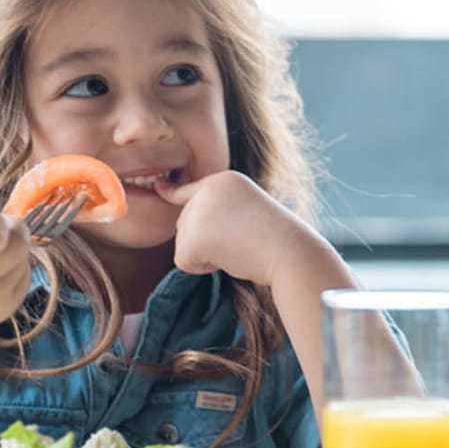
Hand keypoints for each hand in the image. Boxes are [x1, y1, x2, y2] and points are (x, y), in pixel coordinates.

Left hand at [155, 171, 329, 286]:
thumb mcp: (249, 213)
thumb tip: (188, 233)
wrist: (288, 251)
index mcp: (224, 180)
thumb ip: (220, 214)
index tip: (160, 186)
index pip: (190, 189)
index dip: (171, 192)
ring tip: (237, 247)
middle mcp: (207, 189)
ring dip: (205, 255)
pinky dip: (201, 268)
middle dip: (206, 241)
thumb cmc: (276, 239)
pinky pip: (183, 261)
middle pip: (185, 224)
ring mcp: (198, 211)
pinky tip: (227, 258)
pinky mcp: (192, 237)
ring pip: (183, 243)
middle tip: (239, 241)